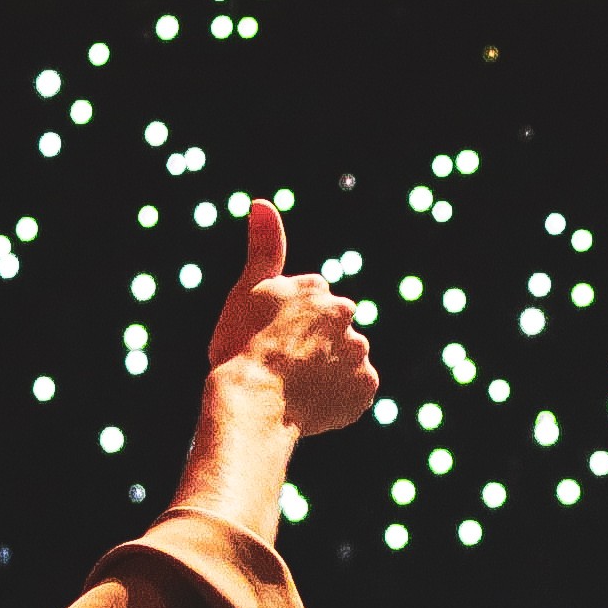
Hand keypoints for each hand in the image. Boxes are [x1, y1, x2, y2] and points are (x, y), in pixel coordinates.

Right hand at [205, 199, 379, 434]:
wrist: (255, 400)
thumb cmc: (241, 346)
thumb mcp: (247, 291)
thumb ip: (263, 248)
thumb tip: (262, 202)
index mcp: (317, 288)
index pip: (308, 307)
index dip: (286, 327)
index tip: (269, 340)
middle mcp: (346, 314)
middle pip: (330, 333)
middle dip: (313, 348)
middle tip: (283, 368)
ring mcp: (358, 352)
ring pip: (344, 363)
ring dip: (327, 374)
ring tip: (296, 390)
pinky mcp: (366, 387)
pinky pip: (355, 394)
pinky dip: (339, 402)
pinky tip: (312, 406)